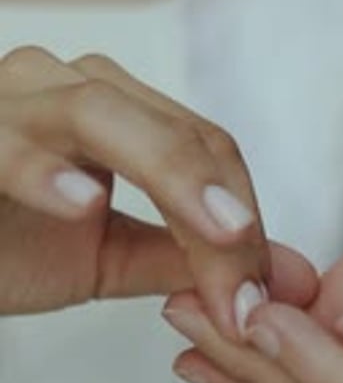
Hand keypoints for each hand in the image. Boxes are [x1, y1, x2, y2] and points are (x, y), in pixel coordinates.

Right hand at [0, 47, 267, 330]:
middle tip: (251, 286)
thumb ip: (183, 258)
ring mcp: (8, 102)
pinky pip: (4, 145)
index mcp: (111, 111)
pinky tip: (83, 202)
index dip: (244, 217)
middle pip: (172, 127)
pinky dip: (41, 170)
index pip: (205, 146)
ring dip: (169, 175)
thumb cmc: (7, 246)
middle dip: (222, 208)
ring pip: (100, 114)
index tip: (260, 295)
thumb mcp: (108, 259)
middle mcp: (62, 86)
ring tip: (218, 232)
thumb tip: (276, 280)